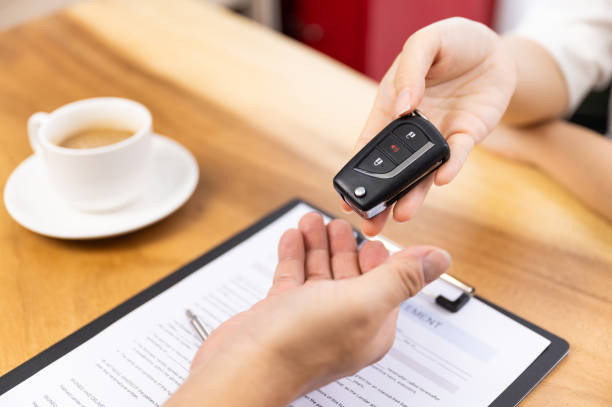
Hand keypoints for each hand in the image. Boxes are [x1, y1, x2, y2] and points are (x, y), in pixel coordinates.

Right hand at [165, 212, 450, 406]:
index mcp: (371, 324)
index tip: (370, 229)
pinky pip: (293, 277)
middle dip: (344, 243)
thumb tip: (439, 259)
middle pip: (350, 273)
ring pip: (319, 272)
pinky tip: (294, 237)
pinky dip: (294, 254)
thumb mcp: (364, 301)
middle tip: (339, 220)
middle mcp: (342, 321)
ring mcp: (310, 317)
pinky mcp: (281, 312)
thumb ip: (401, 277)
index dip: (377, 253)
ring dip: (318, 244)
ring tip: (314, 220)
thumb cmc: (300, 345)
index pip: (384, 282)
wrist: (244, 367)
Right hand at [345, 17, 516, 235]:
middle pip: (392, 168)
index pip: (368, 143)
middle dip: (381, 197)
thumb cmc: (451, 42)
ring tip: (401, 214)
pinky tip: (440, 179)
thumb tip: (403, 106)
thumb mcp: (424, 43)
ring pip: (422, 172)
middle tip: (370, 222)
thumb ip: (409, 70)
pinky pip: (457, 155)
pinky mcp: (466, 135)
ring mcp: (438, 135)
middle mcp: (411, 128)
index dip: (356, 171)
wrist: (493, 47)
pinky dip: (449, 167)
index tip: (345, 199)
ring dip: (412, 194)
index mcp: (390, 107)